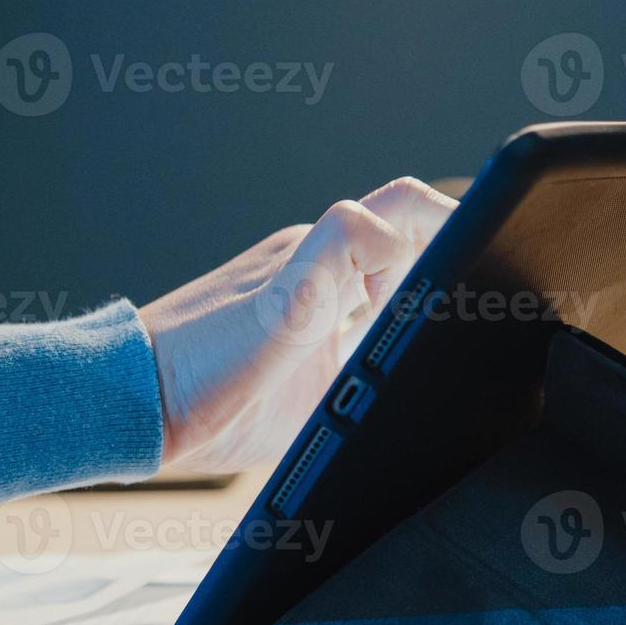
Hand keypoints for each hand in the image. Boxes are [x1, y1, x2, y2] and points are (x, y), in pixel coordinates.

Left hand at [140, 177, 456, 472]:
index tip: (487, 252)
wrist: (138, 413)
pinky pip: (357, 347)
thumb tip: (398, 233)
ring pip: (384, 300)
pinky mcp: (298, 364)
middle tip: (467, 312)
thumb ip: (340, 253)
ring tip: (432, 349)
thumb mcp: (282, 305)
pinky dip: (386, 355)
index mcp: (320, 256)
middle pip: (404, 252)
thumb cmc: (198, 363)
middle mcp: (316, 278)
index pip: (406, 211)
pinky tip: (388, 384)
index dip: (455, 219)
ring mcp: (307, 320)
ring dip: (416, 315)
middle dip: (445, 271)